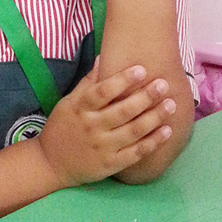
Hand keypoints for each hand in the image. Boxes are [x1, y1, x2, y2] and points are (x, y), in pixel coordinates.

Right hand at [36, 59, 175, 188]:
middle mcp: (92, 127)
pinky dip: (153, 142)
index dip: (122, 80)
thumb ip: (88, 83)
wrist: (51, 163)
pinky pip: (136, 153)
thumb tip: (103, 58)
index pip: (103, 91)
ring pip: (133, 131)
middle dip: (146, 96)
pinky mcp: (111, 164)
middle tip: (163, 84)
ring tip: (171, 104)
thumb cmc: (61, 127)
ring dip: (155, 117)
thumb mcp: (69, 102)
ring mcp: (103, 147)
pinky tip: (167, 131)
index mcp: (80, 108)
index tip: (141, 69)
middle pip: (123, 110)